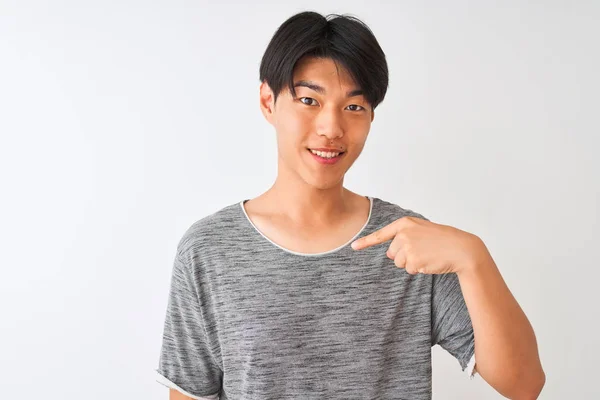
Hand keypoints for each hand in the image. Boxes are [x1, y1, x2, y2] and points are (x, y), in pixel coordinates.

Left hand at [351, 216, 488, 274]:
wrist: (461, 248)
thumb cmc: (443, 240)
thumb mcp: (422, 231)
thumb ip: (404, 237)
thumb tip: (389, 253)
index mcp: (405, 224)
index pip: (381, 234)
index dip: (366, 242)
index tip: (353, 247)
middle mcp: (403, 234)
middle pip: (392, 253)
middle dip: (404, 256)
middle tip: (422, 250)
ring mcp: (408, 247)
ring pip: (399, 263)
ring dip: (411, 263)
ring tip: (427, 255)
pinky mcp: (413, 261)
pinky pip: (409, 270)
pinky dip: (419, 269)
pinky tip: (429, 261)